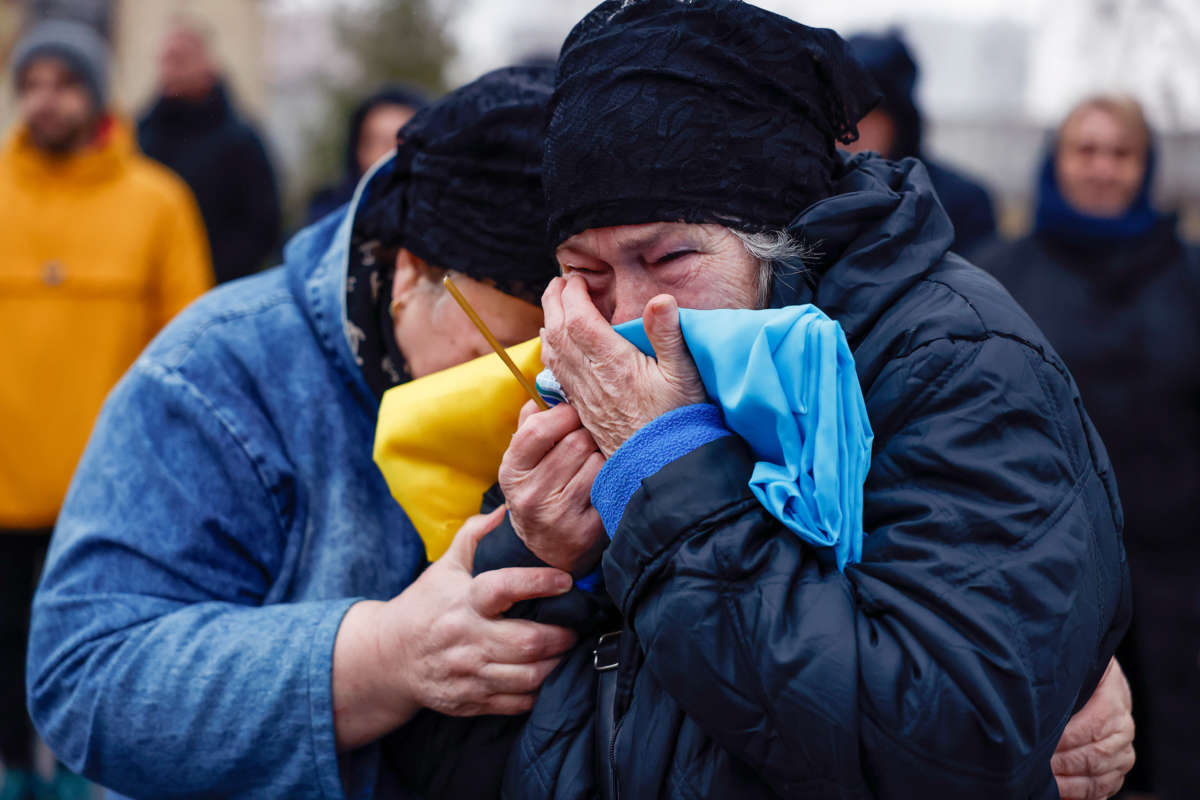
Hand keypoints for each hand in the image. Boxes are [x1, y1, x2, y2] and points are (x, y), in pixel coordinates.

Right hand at [331, 507, 578, 750]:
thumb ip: (474, 535)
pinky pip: (517, 703)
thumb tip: (505, 510)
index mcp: (462, 602)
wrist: (389, 658)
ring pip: (528, 677)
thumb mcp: (444, 567)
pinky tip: (545, 673)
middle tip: (575, 625)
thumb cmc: (425, 606)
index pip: (504, 588)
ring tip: (564, 649)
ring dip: (556, 663)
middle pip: (527, 643)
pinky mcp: (470, 701)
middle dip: (561, 635)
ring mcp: (468, 674)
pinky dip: (539, 690)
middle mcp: (466, 639)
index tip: (565, 579)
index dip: (539, 583)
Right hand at [499, 399, 606, 573]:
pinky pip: (610, 488)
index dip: (563, 414)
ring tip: (594, 465)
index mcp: (512, 471)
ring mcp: (558, 516)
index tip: (573, 414)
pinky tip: (605, 486)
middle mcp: (530, 496)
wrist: (546, 550)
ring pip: (598, 463)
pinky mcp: (585, 532)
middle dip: (586, 437)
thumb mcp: (524, 462)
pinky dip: (612, 482)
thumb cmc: (539, 491)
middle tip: (588, 443)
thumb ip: (532, 424)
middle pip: (575, 443)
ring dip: (602, 459)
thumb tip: (547, 385)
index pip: (539, 429)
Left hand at [540, 275, 705, 456]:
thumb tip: (660, 299)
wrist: (662, 468)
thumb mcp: (684, 376)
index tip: (578, 278)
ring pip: (553, 352)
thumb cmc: (679, 421)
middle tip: (559, 282)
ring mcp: (584, 394)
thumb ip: (669, 336)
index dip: (573, 294)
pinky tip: (555, 343)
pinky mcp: (583, 408)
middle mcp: (592, 378)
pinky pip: (557, 372)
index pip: (579, 320)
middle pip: (558, 331)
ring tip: (554, 304)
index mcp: (614, 365)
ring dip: (549, 322)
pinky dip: (552, 349)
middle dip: (554, 301)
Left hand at [1052, 657, 1134, 799]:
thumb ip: (1064, 673)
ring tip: (1043, 783)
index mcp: (1114, 703)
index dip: (1065, 738)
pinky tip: (1060, 794)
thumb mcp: (1077, 665)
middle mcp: (1124, 732)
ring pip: (1099, 778)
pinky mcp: (1114, 773)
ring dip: (1070, 784)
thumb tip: (1043, 685)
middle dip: (1062, 763)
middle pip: (1095, 756)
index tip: (1038, 742)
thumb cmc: (1080, 673)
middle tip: (1033, 766)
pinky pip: (1102, 791)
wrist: (1100, 683)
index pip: (1092, 727)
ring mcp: (1121, 756)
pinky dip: (1082, 796)